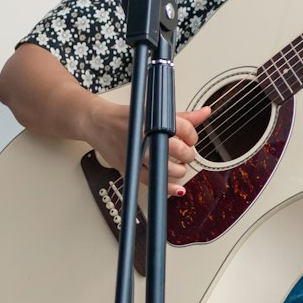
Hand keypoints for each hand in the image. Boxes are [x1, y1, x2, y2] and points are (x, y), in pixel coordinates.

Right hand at [84, 98, 211, 196]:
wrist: (98, 123)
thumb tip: (205, 113)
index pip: (182, 128)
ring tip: (179, 166)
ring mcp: (136, 154)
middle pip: (177, 149)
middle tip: (186, 153)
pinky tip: (177, 189)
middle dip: (187, 154)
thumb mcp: (153, 113)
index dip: (192, 135)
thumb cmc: (126, 118)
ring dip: (179, 170)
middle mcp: (143, 137)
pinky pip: (152, 183)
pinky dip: (167, 188)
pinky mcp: (129, 168)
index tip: (191, 138)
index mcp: (151, 119)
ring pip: (167, 169)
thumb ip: (182, 116)